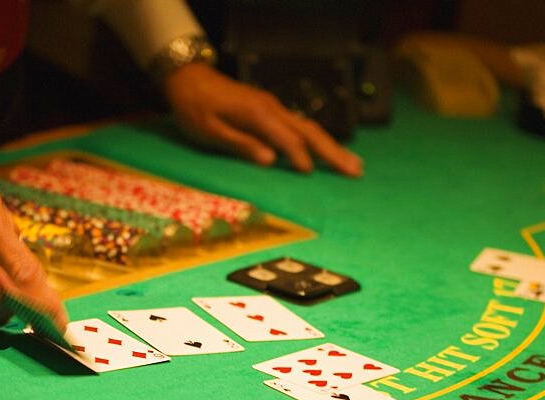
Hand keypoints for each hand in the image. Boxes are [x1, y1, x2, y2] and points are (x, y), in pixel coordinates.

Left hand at [162, 63, 362, 176]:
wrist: (188, 80)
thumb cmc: (195, 108)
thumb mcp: (210, 131)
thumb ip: (241, 144)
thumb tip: (270, 160)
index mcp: (257, 113)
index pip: (287, 137)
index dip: (299, 156)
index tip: (311, 175)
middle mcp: (272, 108)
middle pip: (310, 131)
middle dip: (333, 152)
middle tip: (356, 171)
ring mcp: (273, 108)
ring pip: (310, 127)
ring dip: (332, 147)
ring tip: (354, 166)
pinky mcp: (271, 111)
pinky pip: (300, 126)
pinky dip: (318, 141)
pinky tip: (329, 154)